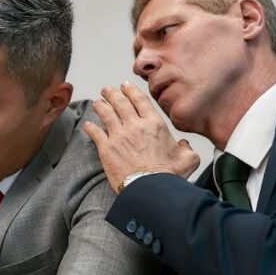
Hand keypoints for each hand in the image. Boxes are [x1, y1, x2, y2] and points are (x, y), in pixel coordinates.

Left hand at [83, 81, 199, 192]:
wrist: (150, 188)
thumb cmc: (168, 175)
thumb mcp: (188, 159)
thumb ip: (187, 149)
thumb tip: (184, 145)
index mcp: (155, 124)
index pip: (140, 101)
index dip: (131, 91)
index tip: (126, 85)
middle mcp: (135, 126)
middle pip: (120, 103)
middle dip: (112, 94)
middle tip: (107, 90)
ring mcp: (119, 136)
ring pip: (106, 114)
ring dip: (100, 106)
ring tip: (97, 102)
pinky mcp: (106, 148)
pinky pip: (95, 133)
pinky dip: (91, 127)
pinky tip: (88, 125)